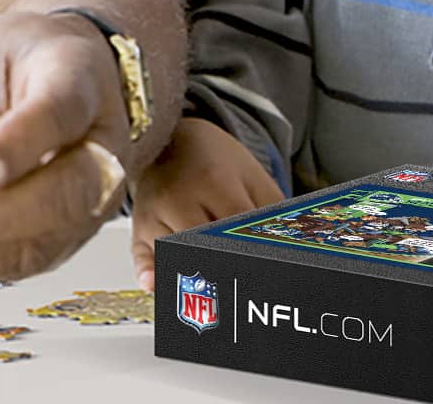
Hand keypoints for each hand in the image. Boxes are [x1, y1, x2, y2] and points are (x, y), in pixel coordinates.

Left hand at [0, 10, 133, 279]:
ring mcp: (90, 200)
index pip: (59, 116)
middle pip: (66, 195)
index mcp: (83, 84)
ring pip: (42, 242)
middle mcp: (102, 148)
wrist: (61, 73)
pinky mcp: (63, 234)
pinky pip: (18, 260)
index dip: (16, 147)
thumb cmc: (25, 64)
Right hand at [128, 117, 285, 285]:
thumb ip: (274, 213)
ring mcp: (153, 214)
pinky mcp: (138, 228)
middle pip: (203, 245)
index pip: (236, 227)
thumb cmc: (215, 161)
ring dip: (196, 276)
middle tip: (247, 289)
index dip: (254, 250)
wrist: (171, 138)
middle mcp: (177, 197)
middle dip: (226, 266)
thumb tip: (295, 247)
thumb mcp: (253, 176)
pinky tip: (157, 286)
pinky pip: (141, 257)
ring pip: (174, 254)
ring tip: (218, 294)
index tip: (271, 267)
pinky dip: (149, 273)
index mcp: (213, 180)